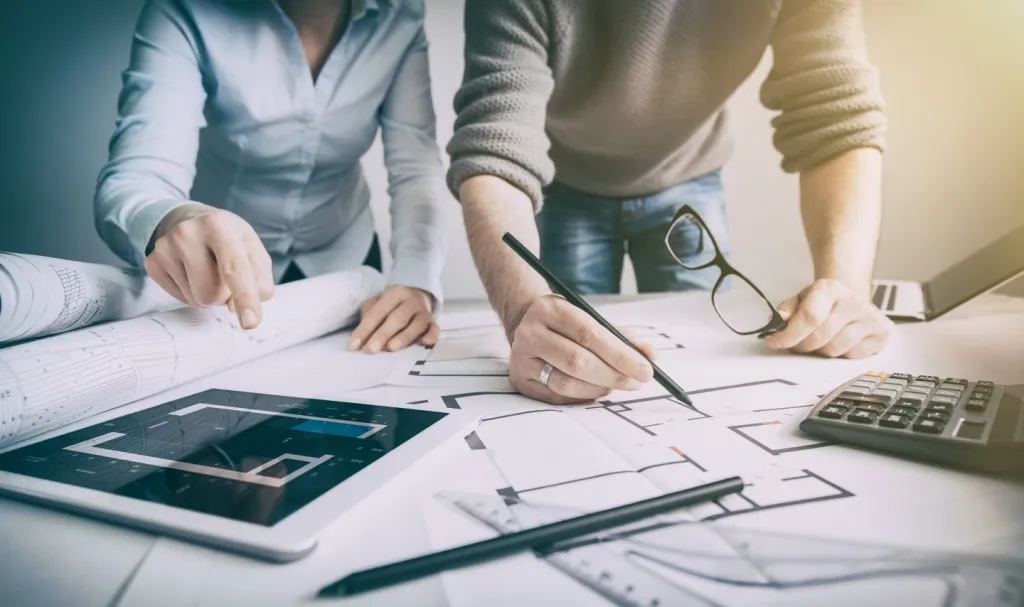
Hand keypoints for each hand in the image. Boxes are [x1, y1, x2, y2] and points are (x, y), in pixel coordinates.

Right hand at [145, 203, 273, 328]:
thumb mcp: (255, 252)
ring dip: (208, 294)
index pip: (235, 270)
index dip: (245, 298)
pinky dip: (192, 292)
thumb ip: (259, 282)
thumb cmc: (231, 241)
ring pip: (196, 300)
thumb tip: (234, 308)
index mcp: (220, 226)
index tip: (251, 323)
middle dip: (224, 294)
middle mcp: (187, 233)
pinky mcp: (152, 262)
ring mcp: (165, 247)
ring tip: (208, 270)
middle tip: (223, 273)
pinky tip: (192, 271)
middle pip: (211, 294)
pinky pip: (180, 299)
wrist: (194, 221)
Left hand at [349, 285, 438, 352]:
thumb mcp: (378, 302)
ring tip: (391, 348)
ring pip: (416, 324)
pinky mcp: (433, 323)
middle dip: (383, 334)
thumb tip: (362, 335)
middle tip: (371, 349)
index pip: (377, 312)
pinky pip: (434, 329)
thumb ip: (369, 314)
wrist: (417, 295)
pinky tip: (425, 343)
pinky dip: (431, 336)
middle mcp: (411, 301)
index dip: (365, 329)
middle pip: (397, 318)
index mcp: (394, 294)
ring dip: (404, 337)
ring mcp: (424, 312)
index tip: (354, 345)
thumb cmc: (392, 305)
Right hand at [508, 295, 656, 404]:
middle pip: (577, 361)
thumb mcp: (591, 320)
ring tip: (616, 386)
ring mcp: (522, 358)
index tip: (645, 370)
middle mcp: (531, 332)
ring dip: (599, 389)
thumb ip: (621, 337)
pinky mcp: (520, 380)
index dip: (620, 355)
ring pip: (566, 383)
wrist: (526, 326)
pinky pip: (557, 397)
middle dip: (613, 376)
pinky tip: (596, 390)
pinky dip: (583, 396)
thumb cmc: (567, 325)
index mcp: (551, 309)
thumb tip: (650, 356)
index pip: (589, 334)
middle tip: (636, 383)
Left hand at [766, 278, 891, 357]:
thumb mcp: (802, 299)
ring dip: (820, 351)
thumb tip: (778, 318)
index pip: (809, 316)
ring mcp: (870, 317)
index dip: (789, 334)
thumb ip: (787, 308)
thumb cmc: (823, 303)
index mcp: (830, 288)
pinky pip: (851, 356)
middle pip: (819, 337)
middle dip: (801, 346)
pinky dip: (839, 355)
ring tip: (818, 342)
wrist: (851, 300)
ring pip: (834, 350)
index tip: (776, 342)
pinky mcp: (881, 333)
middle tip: (796, 344)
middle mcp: (853, 300)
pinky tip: (838, 343)